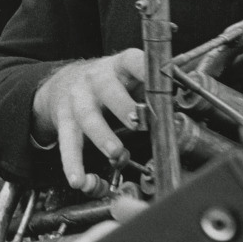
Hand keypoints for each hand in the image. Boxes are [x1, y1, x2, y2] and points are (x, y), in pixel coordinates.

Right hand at [31, 49, 145, 189]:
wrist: (64, 82)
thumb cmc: (110, 83)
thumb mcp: (131, 77)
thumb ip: (153, 91)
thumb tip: (178, 112)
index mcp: (119, 66)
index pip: (133, 61)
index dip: (144, 70)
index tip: (158, 80)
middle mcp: (95, 79)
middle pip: (108, 90)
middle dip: (122, 106)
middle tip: (137, 122)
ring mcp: (77, 99)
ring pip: (88, 117)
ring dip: (102, 136)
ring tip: (116, 153)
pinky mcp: (64, 120)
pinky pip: (69, 142)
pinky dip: (73, 163)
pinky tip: (80, 180)